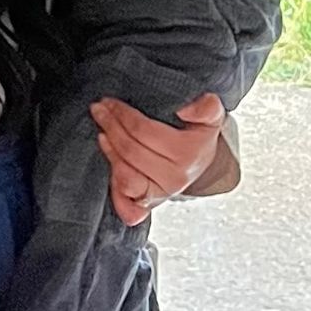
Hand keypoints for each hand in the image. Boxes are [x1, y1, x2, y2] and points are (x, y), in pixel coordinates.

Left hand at [94, 90, 224, 224]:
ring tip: (102, 132)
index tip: (110, 102)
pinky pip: (127, 206)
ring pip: (125, 176)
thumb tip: (185, 109)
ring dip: (109, 152)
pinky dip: (115, 189)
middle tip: (99, 110)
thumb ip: (206, 106)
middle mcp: (174, 178)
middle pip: (131, 151)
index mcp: (188, 154)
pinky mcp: (149, 207)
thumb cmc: (198, 136)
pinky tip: (109, 167)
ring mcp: (161, 195)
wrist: (199, 162)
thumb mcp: (210, 115)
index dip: (123, 115)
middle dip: (111, 127)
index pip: (145, 131)